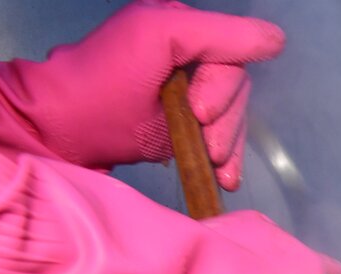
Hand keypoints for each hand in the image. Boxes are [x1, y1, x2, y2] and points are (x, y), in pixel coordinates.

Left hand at [15, 0, 284, 187]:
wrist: (63, 130)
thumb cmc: (103, 81)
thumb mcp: (160, 36)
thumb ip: (218, 33)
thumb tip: (278, 40)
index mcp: (180, 29)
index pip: (233, 55)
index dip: (223, 88)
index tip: (199, 114)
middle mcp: (187, 58)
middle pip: (237, 89)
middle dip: (226, 122)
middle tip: (205, 145)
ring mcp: (187, 95)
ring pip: (234, 117)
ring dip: (228, 145)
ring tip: (213, 166)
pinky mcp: (183, 128)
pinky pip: (223, 139)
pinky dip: (227, 160)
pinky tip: (224, 178)